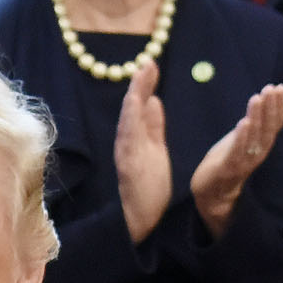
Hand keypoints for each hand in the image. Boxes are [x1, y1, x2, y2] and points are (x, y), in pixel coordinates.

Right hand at [113, 61, 172, 242]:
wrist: (144, 219)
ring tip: (141, 75)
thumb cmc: (150, 188)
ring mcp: (127, 153)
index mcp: (138, 138)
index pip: (140, 107)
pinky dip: (131, 119)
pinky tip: (135, 103)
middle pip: (132, 109)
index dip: (144, 86)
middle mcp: (128, 143)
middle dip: (139, 85)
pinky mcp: (129, 165)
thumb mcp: (156, 150)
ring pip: (128, 120)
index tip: (152, 65)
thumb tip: (154, 100)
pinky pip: (129, 138)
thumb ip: (154, 126)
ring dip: (134, 96)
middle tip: (148, 62)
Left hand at [188, 83, 282, 238]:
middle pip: (267, 130)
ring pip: (253, 139)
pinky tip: (244, 123)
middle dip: (270, 109)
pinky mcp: (228, 170)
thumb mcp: (252, 135)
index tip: (281, 87)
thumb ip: (273, 119)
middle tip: (272, 89)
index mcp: (263, 144)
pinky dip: (242, 139)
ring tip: (257, 98)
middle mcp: (257, 153)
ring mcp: (243, 163)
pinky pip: (237, 153)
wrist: (215, 192)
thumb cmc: (234, 159)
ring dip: (256, 118)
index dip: (277, 106)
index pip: (273, 123)